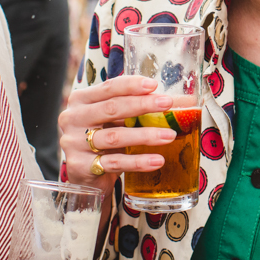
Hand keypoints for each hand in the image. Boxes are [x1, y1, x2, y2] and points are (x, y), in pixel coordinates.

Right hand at [59, 76, 178, 189]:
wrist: (84, 174)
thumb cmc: (103, 138)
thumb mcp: (117, 119)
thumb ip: (141, 107)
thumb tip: (185, 101)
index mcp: (81, 100)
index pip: (108, 87)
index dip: (132, 85)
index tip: (154, 85)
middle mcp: (73, 118)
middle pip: (111, 108)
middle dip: (142, 105)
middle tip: (167, 104)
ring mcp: (74, 143)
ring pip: (115, 136)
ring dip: (145, 135)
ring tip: (169, 135)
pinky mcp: (81, 166)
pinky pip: (114, 162)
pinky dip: (138, 161)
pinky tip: (157, 160)